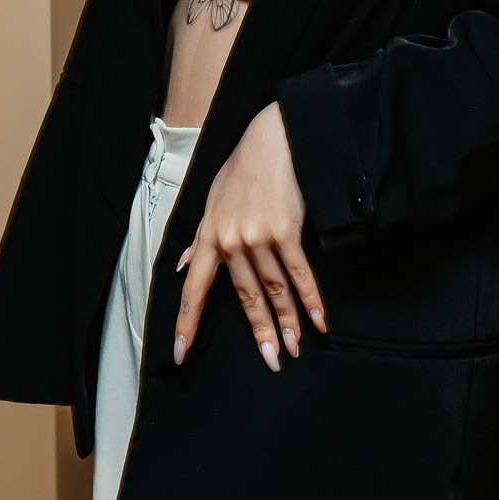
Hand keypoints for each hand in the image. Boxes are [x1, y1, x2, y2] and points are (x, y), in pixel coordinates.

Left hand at [173, 103, 326, 372]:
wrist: (273, 139)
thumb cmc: (243, 168)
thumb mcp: (212, 200)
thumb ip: (200, 237)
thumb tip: (182, 265)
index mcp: (208, 235)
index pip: (193, 288)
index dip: (186, 323)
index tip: (179, 355)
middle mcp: (230, 240)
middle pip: (244, 296)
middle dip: (258, 331)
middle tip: (270, 360)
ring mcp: (257, 236)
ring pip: (273, 289)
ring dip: (286, 322)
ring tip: (293, 348)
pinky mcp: (285, 230)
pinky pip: (298, 273)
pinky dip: (310, 299)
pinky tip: (319, 320)